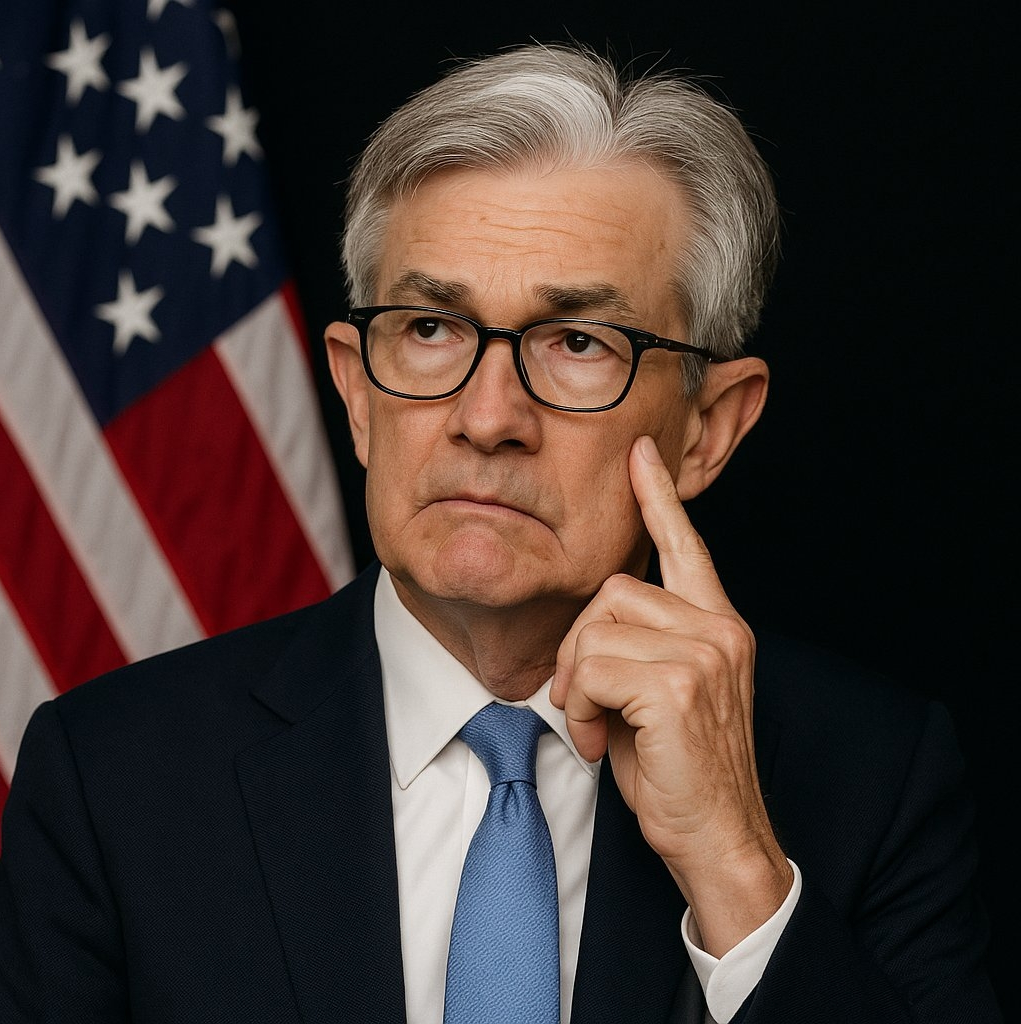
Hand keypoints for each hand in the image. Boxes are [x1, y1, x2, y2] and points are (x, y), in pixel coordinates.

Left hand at [550, 435, 791, 954]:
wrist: (718, 839)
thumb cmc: (681, 770)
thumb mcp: (662, 694)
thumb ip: (640, 646)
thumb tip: (589, 630)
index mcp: (717, 624)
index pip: (686, 545)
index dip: (659, 497)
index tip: (641, 454)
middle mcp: (719, 628)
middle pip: (611, 591)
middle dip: (578, 646)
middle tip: (583, 701)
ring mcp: (705, 653)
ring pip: (597, 629)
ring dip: (578, 682)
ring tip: (597, 726)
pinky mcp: (679, 685)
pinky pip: (594, 668)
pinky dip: (582, 708)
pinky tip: (601, 742)